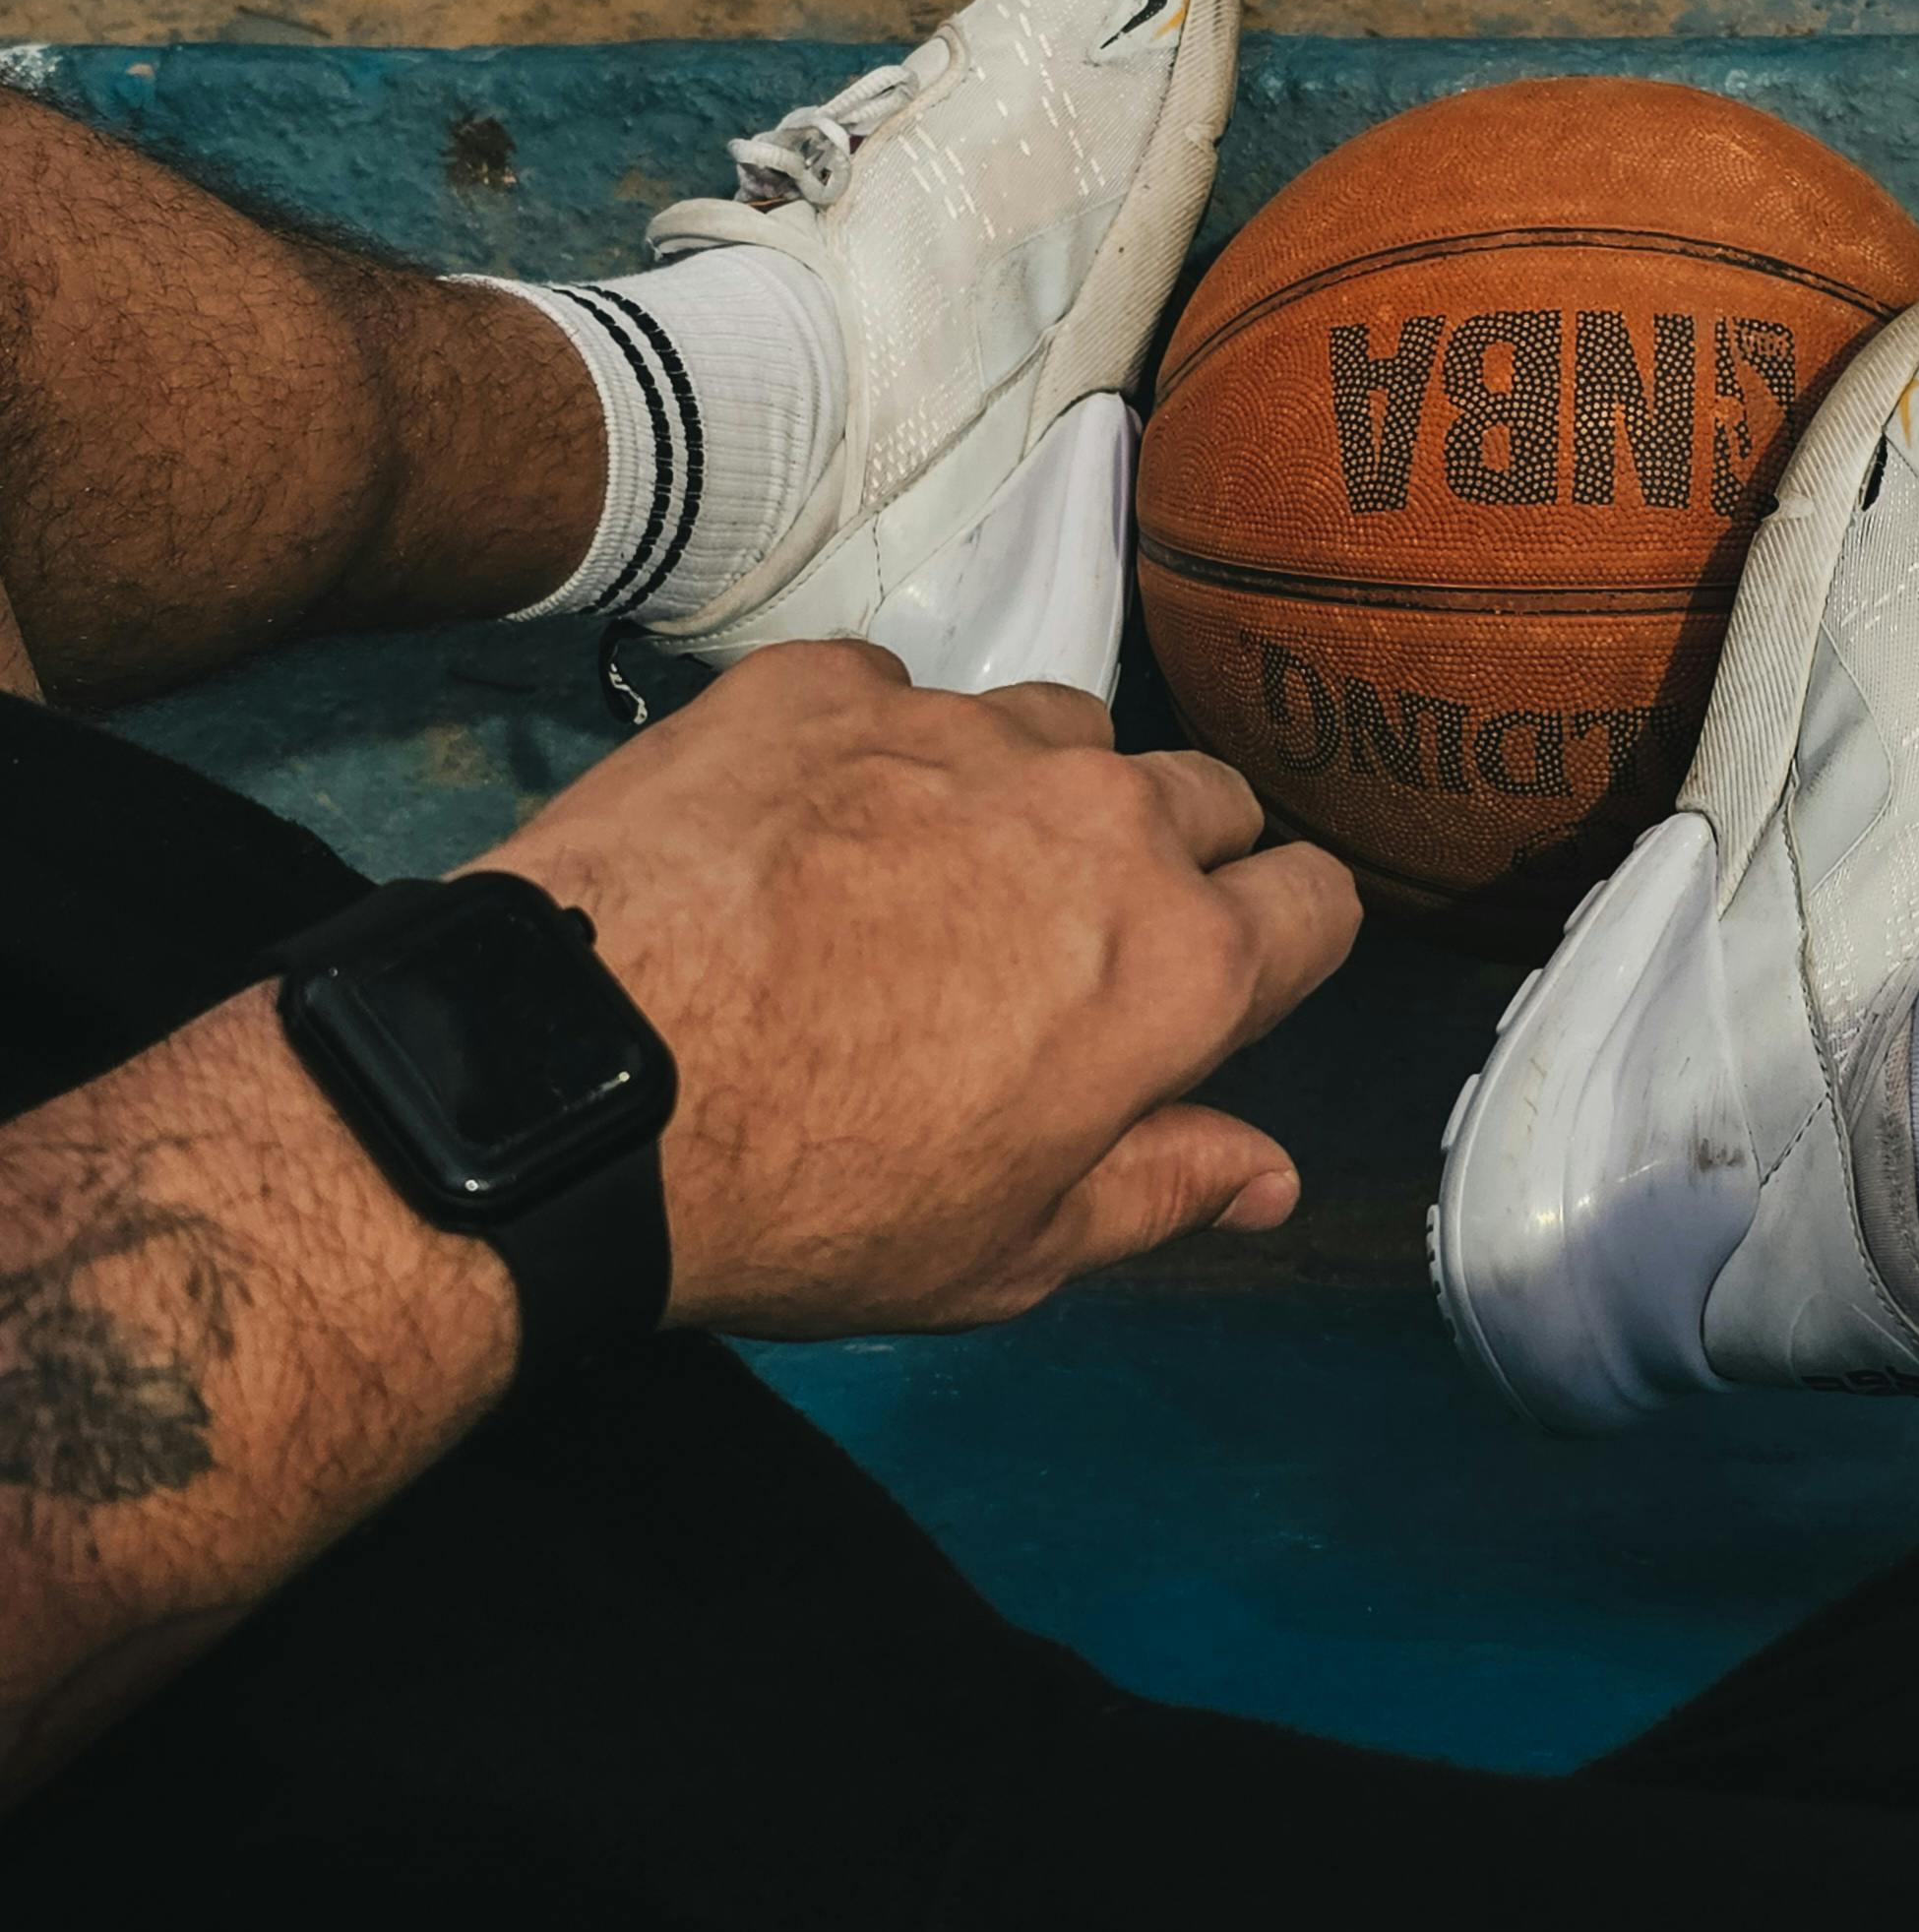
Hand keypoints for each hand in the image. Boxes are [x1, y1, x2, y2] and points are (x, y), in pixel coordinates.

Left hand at [479, 645, 1357, 1337]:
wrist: (584, 1079)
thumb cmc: (813, 1196)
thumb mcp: (1009, 1251)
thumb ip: (1162, 1189)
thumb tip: (1274, 1174)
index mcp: (1177, 960)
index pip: (1320, 903)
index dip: (1278, 948)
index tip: (1215, 989)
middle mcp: (1097, 814)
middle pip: (1207, 796)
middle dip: (1173, 859)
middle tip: (1070, 945)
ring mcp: (957, 729)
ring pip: (1059, 729)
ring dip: (1032, 794)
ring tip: (931, 877)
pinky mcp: (825, 681)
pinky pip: (895, 694)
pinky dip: (875, 755)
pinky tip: (801, 833)